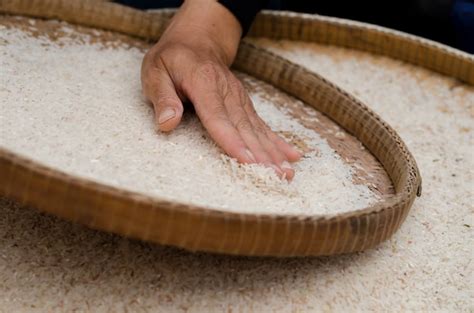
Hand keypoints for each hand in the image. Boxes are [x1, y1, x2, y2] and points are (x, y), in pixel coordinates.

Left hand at [141, 0, 300, 178]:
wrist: (197, 39)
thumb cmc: (172, 59)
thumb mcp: (156, 71)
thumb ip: (162, 97)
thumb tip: (168, 123)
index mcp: (204, 83)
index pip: (218, 117)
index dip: (233, 141)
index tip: (248, 161)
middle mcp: (227, 92)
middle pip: (245, 128)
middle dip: (262, 155)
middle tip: (277, 177)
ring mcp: (239, 98)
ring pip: (258, 130)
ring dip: (274, 153)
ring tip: (287, 173)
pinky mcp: (245, 104)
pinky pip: (262, 125)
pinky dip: (277, 142)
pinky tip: (291, 156)